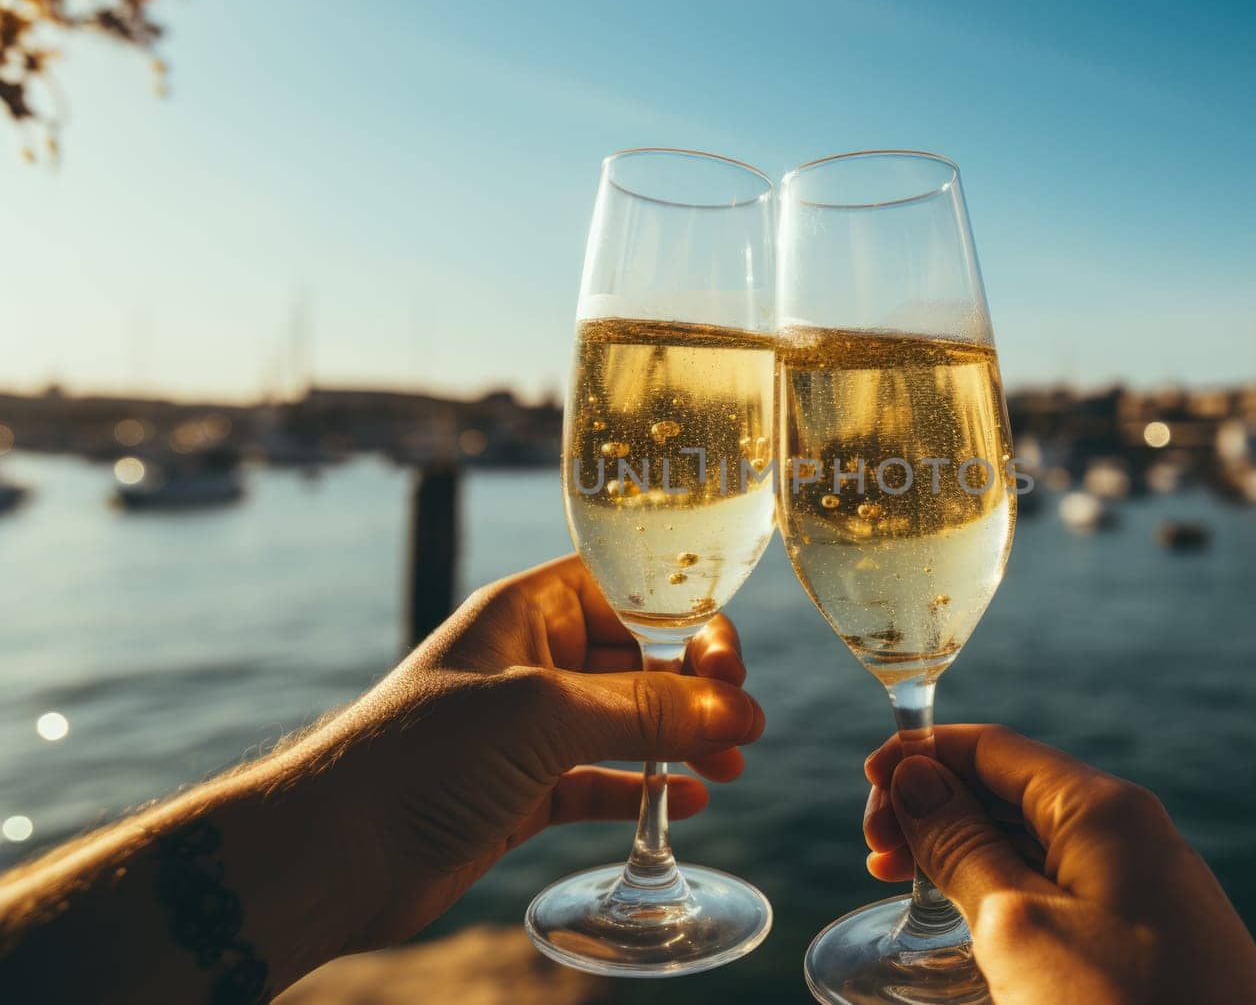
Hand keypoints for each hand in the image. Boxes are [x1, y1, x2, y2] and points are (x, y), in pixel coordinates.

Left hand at [291, 555, 764, 947]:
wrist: (329, 853)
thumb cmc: (418, 756)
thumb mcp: (544, 714)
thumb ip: (646, 709)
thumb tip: (738, 711)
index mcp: (524, 612)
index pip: (626, 588)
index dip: (684, 615)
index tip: (727, 662)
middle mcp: (529, 664)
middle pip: (636, 657)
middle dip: (695, 686)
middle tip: (742, 721)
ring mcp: (525, 732)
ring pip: (626, 723)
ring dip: (682, 739)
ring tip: (732, 764)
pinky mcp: (521, 794)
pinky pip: (601, 782)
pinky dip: (646, 788)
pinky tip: (692, 800)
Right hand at [862, 726, 1255, 1004]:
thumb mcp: (1017, 928)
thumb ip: (961, 846)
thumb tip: (918, 777)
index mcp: (1102, 807)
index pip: (995, 747)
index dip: (923, 755)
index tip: (865, 784)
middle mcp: (1130, 830)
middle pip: (1010, 788)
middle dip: (935, 805)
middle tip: (873, 853)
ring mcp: (1144, 885)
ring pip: (1032, 838)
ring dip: (961, 848)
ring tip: (903, 881)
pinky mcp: (1149, 935)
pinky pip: (1060, 883)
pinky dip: (1002, 886)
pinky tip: (968, 914)